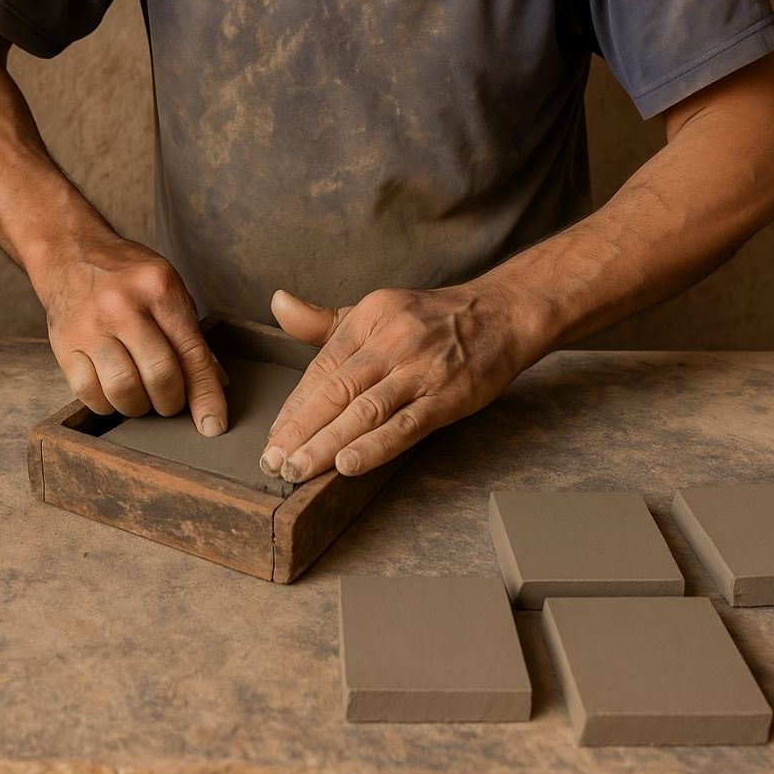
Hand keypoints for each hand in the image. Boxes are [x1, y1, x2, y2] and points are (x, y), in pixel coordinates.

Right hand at [32, 228, 227, 434]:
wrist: (70, 253)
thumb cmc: (127, 276)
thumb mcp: (168, 288)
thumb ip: (190, 334)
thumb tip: (216, 383)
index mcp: (158, 288)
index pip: (191, 353)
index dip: (206, 396)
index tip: (213, 426)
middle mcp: (123, 306)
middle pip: (160, 376)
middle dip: (171, 402)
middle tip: (169, 401)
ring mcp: (90, 326)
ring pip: (123, 390)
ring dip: (139, 406)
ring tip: (141, 396)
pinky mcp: (63, 344)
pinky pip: (89, 393)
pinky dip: (107, 404)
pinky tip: (112, 392)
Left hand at [260, 281, 548, 481]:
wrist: (501, 314)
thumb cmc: (430, 319)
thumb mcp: (374, 310)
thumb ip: (323, 321)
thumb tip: (278, 304)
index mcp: (368, 320)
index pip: (321, 370)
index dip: (294, 407)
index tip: (272, 438)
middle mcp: (391, 342)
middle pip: (335, 391)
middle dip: (300, 431)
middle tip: (273, 463)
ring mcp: (420, 371)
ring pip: (364, 411)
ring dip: (326, 444)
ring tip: (297, 469)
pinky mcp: (448, 397)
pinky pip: (406, 425)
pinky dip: (375, 446)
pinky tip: (347, 465)